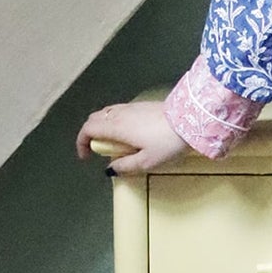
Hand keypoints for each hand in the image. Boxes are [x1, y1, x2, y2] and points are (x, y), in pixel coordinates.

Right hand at [76, 100, 191, 173]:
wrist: (190, 119)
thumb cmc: (167, 142)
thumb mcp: (147, 162)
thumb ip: (125, 166)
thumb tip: (111, 168)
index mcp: (116, 127)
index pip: (88, 129)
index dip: (81, 142)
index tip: (86, 156)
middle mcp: (119, 114)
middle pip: (94, 119)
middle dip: (90, 134)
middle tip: (99, 150)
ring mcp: (131, 106)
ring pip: (106, 113)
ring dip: (103, 127)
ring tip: (114, 143)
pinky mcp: (142, 105)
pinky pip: (119, 111)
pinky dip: (114, 121)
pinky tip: (128, 133)